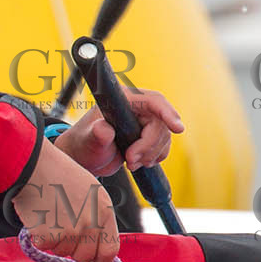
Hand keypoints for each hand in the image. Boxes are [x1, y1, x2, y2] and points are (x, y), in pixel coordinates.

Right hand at [12, 139, 118, 261]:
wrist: (34, 164)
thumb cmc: (59, 174)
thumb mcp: (90, 191)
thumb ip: (97, 217)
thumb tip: (96, 245)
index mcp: (104, 211)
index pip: (109, 251)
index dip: (98, 258)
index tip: (89, 258)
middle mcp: (91, 223)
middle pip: (84, 257)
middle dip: (72, 248)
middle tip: (61, 228)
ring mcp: (70, 231)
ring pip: (63, 252)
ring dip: (54, 240)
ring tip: (50, 215)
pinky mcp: (49, 235)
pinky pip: (44, 247)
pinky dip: (38, 236)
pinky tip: (39, 216)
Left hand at [52, 89, 184, 175]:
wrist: (85, 158)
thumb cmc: (83, 144)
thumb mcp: (88, 140)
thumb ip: (97, 134)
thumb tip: (104, 130)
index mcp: (123, 99)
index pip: (152, 100)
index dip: (167, 112)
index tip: (177, 128)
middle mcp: (136, 107)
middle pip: (160, 124)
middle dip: (148, 146)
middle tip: (131, 160)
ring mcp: (143, 121)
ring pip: (163, 137)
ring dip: (150, 155)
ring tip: (130, 163)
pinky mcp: (147, 134)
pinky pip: (163, 145)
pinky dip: (154, 157)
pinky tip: (138, 162)